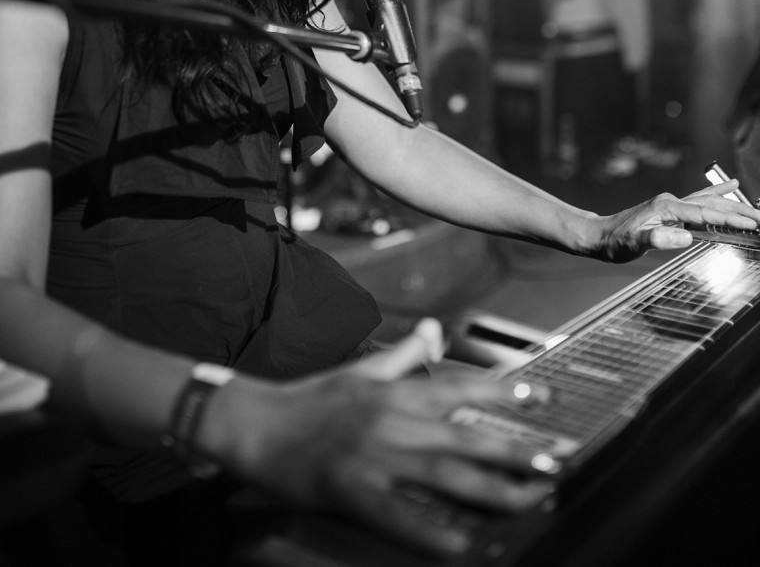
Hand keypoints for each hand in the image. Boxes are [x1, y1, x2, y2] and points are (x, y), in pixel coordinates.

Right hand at [225, 320, 556, 555]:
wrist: (255, 424)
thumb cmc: (311, 399)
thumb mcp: (360, 369)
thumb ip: (403, 354)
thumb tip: (434, 330)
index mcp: (395, 390)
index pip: (459, 387)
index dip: (504, 390)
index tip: (544, 397)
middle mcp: (392, 419)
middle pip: (463, 435)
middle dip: (512, 449)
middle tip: (554, 462)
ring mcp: (373, 456)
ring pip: (443, 474)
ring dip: (490, 489)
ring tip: (528, 500)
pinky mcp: (352, 490)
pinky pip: (400, 516)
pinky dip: (433, 532)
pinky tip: (463, 544)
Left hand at [590, 178, 758, 261]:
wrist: (600, 235)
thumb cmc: (615, 241)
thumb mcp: (634, 244)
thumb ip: (658, 239)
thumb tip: (684, 236)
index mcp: (666, 208)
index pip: (704, 213)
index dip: (729, 219)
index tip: (751, 224)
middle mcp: (671, 201)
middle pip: (712, 204)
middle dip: (739, 211)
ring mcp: (672, 203)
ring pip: (709, 201)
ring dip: (733, 204)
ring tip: (755, 208)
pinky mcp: (671, 209)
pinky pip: (700, 199)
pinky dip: (717, 194)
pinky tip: (729, 186)